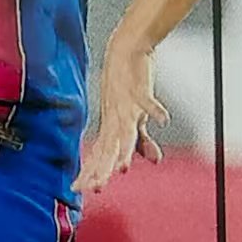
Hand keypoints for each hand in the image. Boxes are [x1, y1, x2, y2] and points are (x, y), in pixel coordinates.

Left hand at [73, 28, 168, 195]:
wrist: (125, 52)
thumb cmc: (126, 88)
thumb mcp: (134, 119)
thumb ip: (143, 142)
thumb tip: (155, 161)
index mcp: (111, 127)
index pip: (99, 155)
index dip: (90, 171)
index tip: (78, 190)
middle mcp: (115, 120)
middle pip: (108, 149)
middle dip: (102, 168)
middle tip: (95, 187)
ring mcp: (125, 106)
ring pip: (125, 131)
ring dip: (125, 149)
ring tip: (124, 168)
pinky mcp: (138, 90)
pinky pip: (146, 101)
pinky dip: (154, 109)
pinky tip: (163, 120)